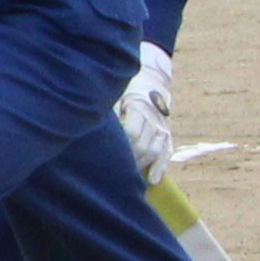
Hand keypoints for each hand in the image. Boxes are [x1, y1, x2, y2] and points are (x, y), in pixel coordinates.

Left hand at [116, 40, 176, 182]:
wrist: (151, 80)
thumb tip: (91, 122)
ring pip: (155, 151)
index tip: (106, 156)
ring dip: (142, 165)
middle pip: (143, 145)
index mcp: (139, 106)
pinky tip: (153, 180)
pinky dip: (161, 167)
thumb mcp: (116, 93)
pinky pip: (167, 152)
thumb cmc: (126, 88)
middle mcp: (154, 118)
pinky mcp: (168, 134)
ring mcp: (163, 127)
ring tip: (128, 178)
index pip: (131, 133)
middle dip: (129, 160)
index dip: (120, 147)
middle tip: (111, 172)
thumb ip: (109, 109)